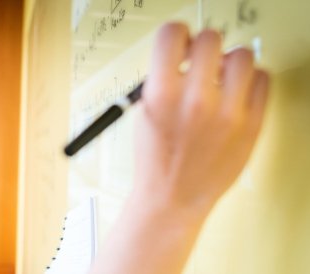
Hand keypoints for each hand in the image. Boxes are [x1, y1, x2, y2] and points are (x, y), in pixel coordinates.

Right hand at [135, 22, 269, 210]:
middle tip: (201, 59)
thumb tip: (183, 55)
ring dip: (230, 61)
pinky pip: (263, 80)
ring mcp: (228, 114)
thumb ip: (162, 80)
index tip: (179, 43)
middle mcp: (196, 101)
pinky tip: (237, 92)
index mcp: (161, 96)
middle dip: (202, 46)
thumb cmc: (156, 159)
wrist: (173, 197)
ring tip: (221, 77)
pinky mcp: (252, 126)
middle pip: (211, 39)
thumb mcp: (144, 113)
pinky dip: (250, 81)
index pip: (172, 34)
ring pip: (243, 55)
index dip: (176, 35)